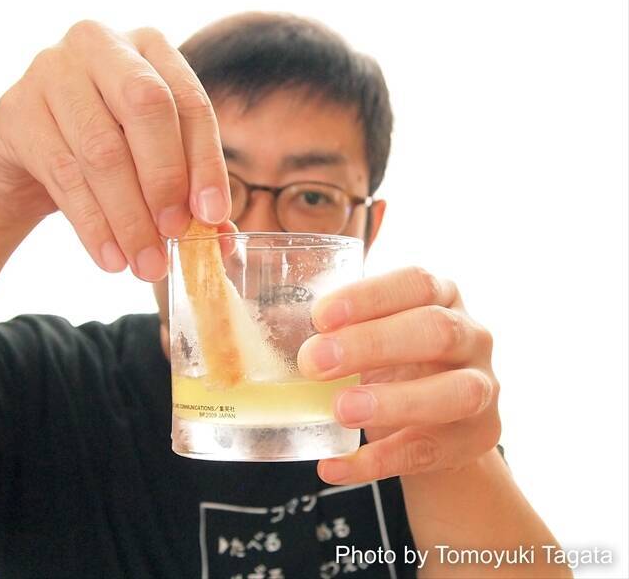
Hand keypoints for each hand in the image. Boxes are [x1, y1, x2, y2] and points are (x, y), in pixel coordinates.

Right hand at [0, 21, 230, 280]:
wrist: (26, 159)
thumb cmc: (103, 151)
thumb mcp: (148, 159)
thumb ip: (187, 190)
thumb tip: (221, 237)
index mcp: (148, 47)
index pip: (189, 101)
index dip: (205, 162)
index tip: (212, 215)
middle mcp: (98, 44)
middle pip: (145, 107)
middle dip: (165, 180)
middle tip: (176, 234)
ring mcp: (50, 71)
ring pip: (101, 150)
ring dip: (129, 217)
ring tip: (146, 264)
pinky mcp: (15, 111)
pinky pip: (63, 175)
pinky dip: (93, 225)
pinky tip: (111, 258)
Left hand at [297, 266, 500, 483]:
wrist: (439, 419)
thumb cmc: (394, 360)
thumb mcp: (372, 333)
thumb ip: (333, 328)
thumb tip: (268, 322)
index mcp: (441, 296)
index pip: (415, 284)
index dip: (369, 297)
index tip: (320, 315)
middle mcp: (472, 337)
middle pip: (436, 331)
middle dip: (373, 344)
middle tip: (314, 362)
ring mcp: (481, 388)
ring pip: (454, 393)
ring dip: (395, 401)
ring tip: (340, 409)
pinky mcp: (475, 439)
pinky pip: (428, 452)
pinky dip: (378, 461)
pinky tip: (334, 466)